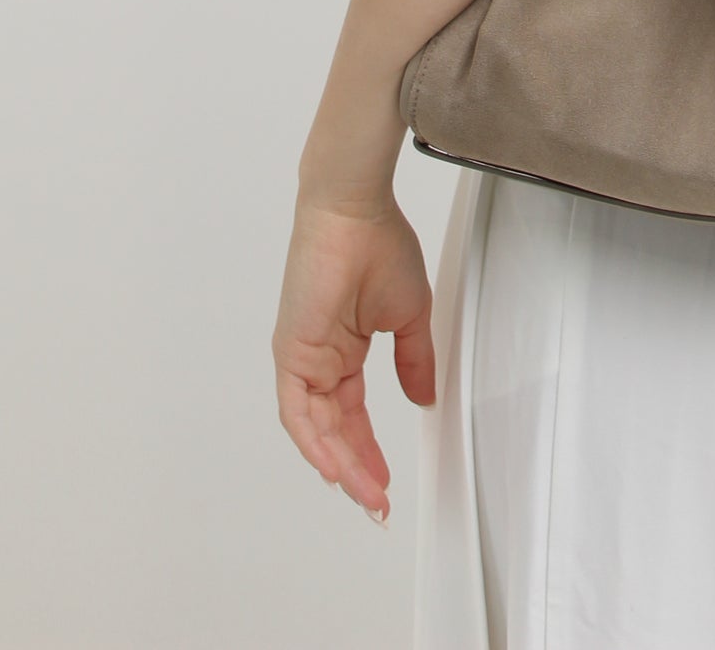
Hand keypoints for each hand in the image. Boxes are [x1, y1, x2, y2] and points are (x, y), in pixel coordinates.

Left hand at [273, 194, 435, 524]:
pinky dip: (314, 442)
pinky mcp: (291, 353)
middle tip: (378, 502)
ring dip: (341, 464)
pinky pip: (297, 412)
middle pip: (333, 431)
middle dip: (357, 469)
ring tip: (367, 493)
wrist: (354, 212)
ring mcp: (302, 358)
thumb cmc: (378, 245)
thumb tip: (423, 399)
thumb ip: (413, 362)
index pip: (352, 416)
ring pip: (316, 430)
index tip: (385, 481)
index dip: (368, 451)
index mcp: (342, 350)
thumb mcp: (409, 315)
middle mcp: (318, 359)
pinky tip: (333, 468)